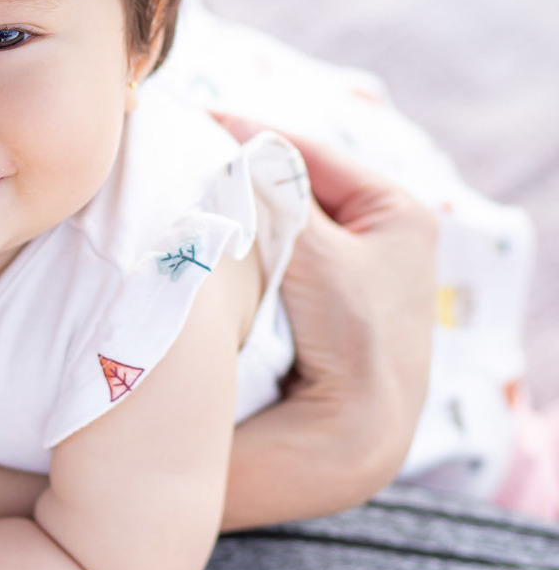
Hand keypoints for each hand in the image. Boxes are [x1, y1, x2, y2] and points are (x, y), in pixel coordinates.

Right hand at [215, 116, 436, 527]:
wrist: (346, 445)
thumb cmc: (351, 339)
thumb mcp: (314, 249)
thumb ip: (272, 191)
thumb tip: (216, 138)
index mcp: (396, 212)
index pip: (304, 151)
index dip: (243, 135)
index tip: (184, 123)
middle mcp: (376, 240)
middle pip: (287, 188)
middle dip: (235, 177)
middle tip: (173, 159)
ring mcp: (342, 279)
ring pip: (270, 225)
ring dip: (230, 216)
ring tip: (176, 196)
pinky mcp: (310, 312)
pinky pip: (263, 261)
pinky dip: (233, 252)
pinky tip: (194, 243)